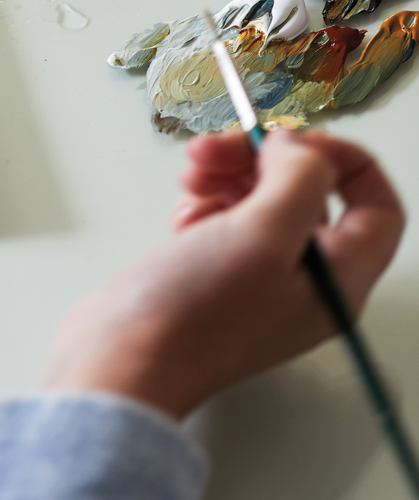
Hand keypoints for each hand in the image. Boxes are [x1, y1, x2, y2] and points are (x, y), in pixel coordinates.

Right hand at [45, 130, 403, 417]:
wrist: (122, 359)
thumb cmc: (193, 318)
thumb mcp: (261, 235)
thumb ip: (299, 178)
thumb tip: (297, 147)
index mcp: (338, 280)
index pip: (376, 205)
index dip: (342, 161)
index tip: (293, 140)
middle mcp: (306, 280)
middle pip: (308, 192)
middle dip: (264, 158)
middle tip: (222, 147)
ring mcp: (260, 278)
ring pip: (261, 197)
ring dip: (228, 172)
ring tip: (193, 175)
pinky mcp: (218, 273)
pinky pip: (224, 216)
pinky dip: (203, 202)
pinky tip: (183, 218)